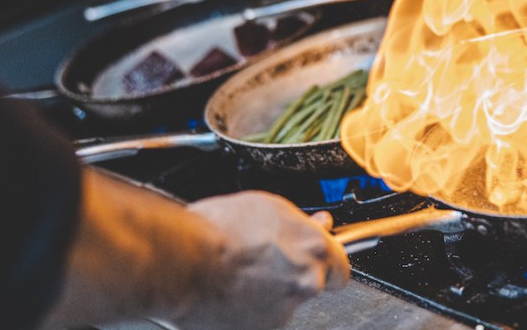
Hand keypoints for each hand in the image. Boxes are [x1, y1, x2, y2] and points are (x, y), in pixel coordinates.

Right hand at [176, 191, 349, 329]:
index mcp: (315, 249)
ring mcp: (283, 311)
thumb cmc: (220, 229)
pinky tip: (227, 292)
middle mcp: (307, 283)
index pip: (341, 266)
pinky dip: (246, 310)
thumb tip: (315, 224)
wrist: (185, 261)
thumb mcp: (269, 207)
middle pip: (310, 284)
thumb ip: (300, 224)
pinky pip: (257, 318)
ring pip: (281, 302)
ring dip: (266, 292)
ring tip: (235, 274)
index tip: (315, 260)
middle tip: (264, 262)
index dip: (327, 263)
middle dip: (291, 275)